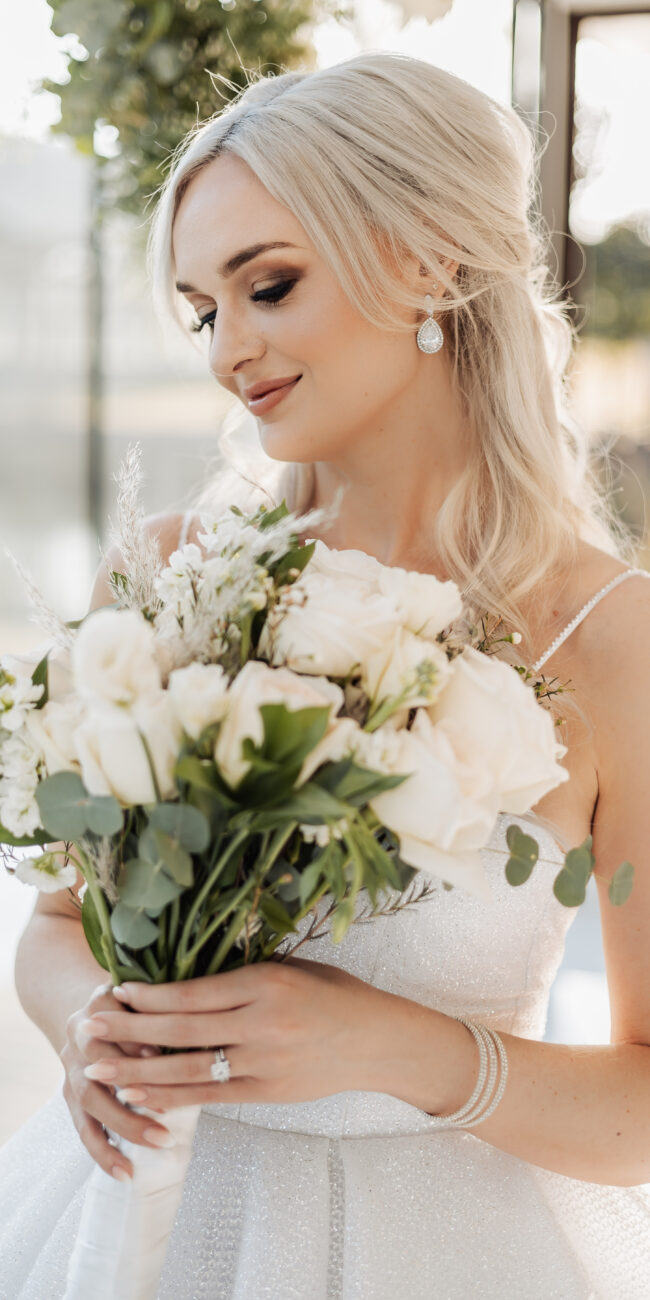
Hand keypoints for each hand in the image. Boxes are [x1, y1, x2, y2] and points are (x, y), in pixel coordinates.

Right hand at [61, 981, 174, 1180]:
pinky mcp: (70, 1096)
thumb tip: (209, 1026)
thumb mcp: (147, 993)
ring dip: (125, 1123)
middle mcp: (80, 1032)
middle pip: (98, 1059)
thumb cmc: (134, 1003)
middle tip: (171, 1107)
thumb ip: (168, 1004)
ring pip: (91, 1098)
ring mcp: (71, 1067)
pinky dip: (103, 1152)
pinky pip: (83, 1128)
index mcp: (100, 1000)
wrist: (90, 1012)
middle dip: (134, 1084)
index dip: (137, 1040)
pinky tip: (125, 1173)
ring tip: (160, 1142)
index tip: (164, 1057)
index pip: (116, 1019)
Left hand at [79, 959, 398, 1109]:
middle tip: (87, 1030)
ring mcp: (264, 1062)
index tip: (116, 991)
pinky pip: (211, 1097)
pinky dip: (173, 1098)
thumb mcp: (292, 967)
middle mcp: (262, 1023)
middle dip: (129, 1030)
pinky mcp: (267, 1091)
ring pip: (188, 1069)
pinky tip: (142, 1097)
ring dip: (138, 1071)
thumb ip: (243, 974)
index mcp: (266, 982)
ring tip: (98, 1070)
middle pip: (181, 1029)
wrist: (378, 1041)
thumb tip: (187, 975)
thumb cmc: (335, 995)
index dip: (150, 995)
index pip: (194, 992)